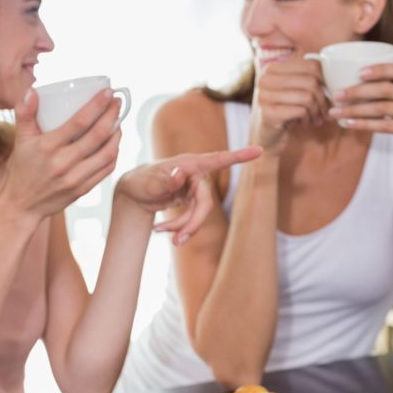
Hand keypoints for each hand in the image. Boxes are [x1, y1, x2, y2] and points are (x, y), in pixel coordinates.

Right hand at [0, 88, 121, 221]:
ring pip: (107, 152)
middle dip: (112, 115)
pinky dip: (114, 153)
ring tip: (118, 121)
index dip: (97, 105)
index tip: (109, 92)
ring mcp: (75, 178)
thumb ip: (25, 113)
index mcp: (47, 147)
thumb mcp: (20, 140)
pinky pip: (106, 168)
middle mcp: (63, 163)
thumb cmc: (21, 169)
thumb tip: (32, 90)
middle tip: (118, 102)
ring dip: (117, 134)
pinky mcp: (83, 189)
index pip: (79, 121)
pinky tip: (115, 142)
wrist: (21, 206)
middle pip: (98, 135)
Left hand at [118, 146, 262, 244]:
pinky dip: (178, 226)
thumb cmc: (141, 181)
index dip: (240, 156)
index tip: (259, 151)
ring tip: (159, 231)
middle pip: (205, 203)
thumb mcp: (149, 182)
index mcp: (190, 164)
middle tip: (177, 241)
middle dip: (192, 223)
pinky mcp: (192, 200)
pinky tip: (160, 228)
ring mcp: (195, 189)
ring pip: (199, 214)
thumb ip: (167, 179)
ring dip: (181, 226)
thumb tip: (182, 173)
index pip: (218, 159)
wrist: (133, 193)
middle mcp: (196, 175)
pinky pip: (192, 218)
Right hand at [250, 56, 327, 152]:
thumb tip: (334, 76)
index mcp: (272, 68)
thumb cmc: (285, 110)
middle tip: (324, 110)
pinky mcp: (268, 114)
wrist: (266, 136)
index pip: (311, 65)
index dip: (326, 80)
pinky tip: (305, 123)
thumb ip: (308, 78)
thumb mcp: (294, 89)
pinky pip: (301, 111)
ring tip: (316, 118)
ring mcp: (264, 96)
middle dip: (323, 99)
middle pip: (311, 81)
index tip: (328, 93)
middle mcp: (265, 79)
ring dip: (317, 111)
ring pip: (307, 97)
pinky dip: (309, 118)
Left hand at [328, 64, 392, 160]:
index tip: (358, 72)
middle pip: (385, 90)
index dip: (379, 69)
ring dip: (355, 110)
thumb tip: (346, 86)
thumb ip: (385, 92)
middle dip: (357, 91)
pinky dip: (364, 124)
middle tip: (336, 95)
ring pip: (382, 109)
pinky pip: (385, 126)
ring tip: (335, 112)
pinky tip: (348, 123)